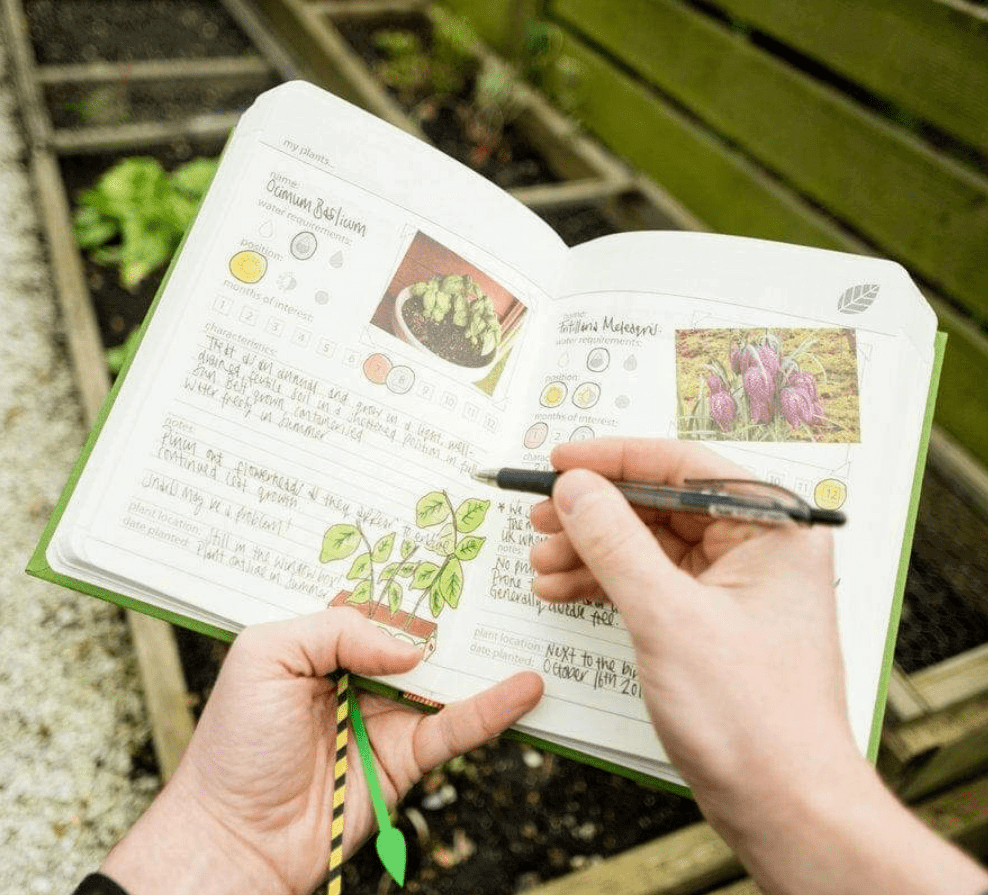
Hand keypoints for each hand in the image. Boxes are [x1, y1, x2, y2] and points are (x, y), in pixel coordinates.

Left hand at [101, 608, 542, 894]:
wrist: (237, 836)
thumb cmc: (235, 745)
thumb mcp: (266, 657)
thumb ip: (335, 632)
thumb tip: (408, 647)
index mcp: (322, 644)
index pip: (373, 602)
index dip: (406, 580)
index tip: (444, 551)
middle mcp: (359, 674)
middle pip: (418, 636)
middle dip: (455, 610)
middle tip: (497, 578)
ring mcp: (387, 714)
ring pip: (445, 678)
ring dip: (484, 657)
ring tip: (523, 627)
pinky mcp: (408, 756)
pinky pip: (456, 727)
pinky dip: (493, 708)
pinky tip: (523, 688)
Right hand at [528, 437, 987, 894]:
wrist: (783, 805)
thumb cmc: (750, 716)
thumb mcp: (667, 616)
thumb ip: (615, 541)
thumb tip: (575, 487)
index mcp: (771, 525)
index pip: (683, 465)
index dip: (613, 458)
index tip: (559, 460)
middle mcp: (758, 546)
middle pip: (661, 504)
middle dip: (594, 513)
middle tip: (540, 516)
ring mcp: (735, 585)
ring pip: (649, 545)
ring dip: (592, 551)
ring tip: (542, 562)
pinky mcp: (712, 620)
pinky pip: (651, 582)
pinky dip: (606, 583)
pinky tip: (564, 589)